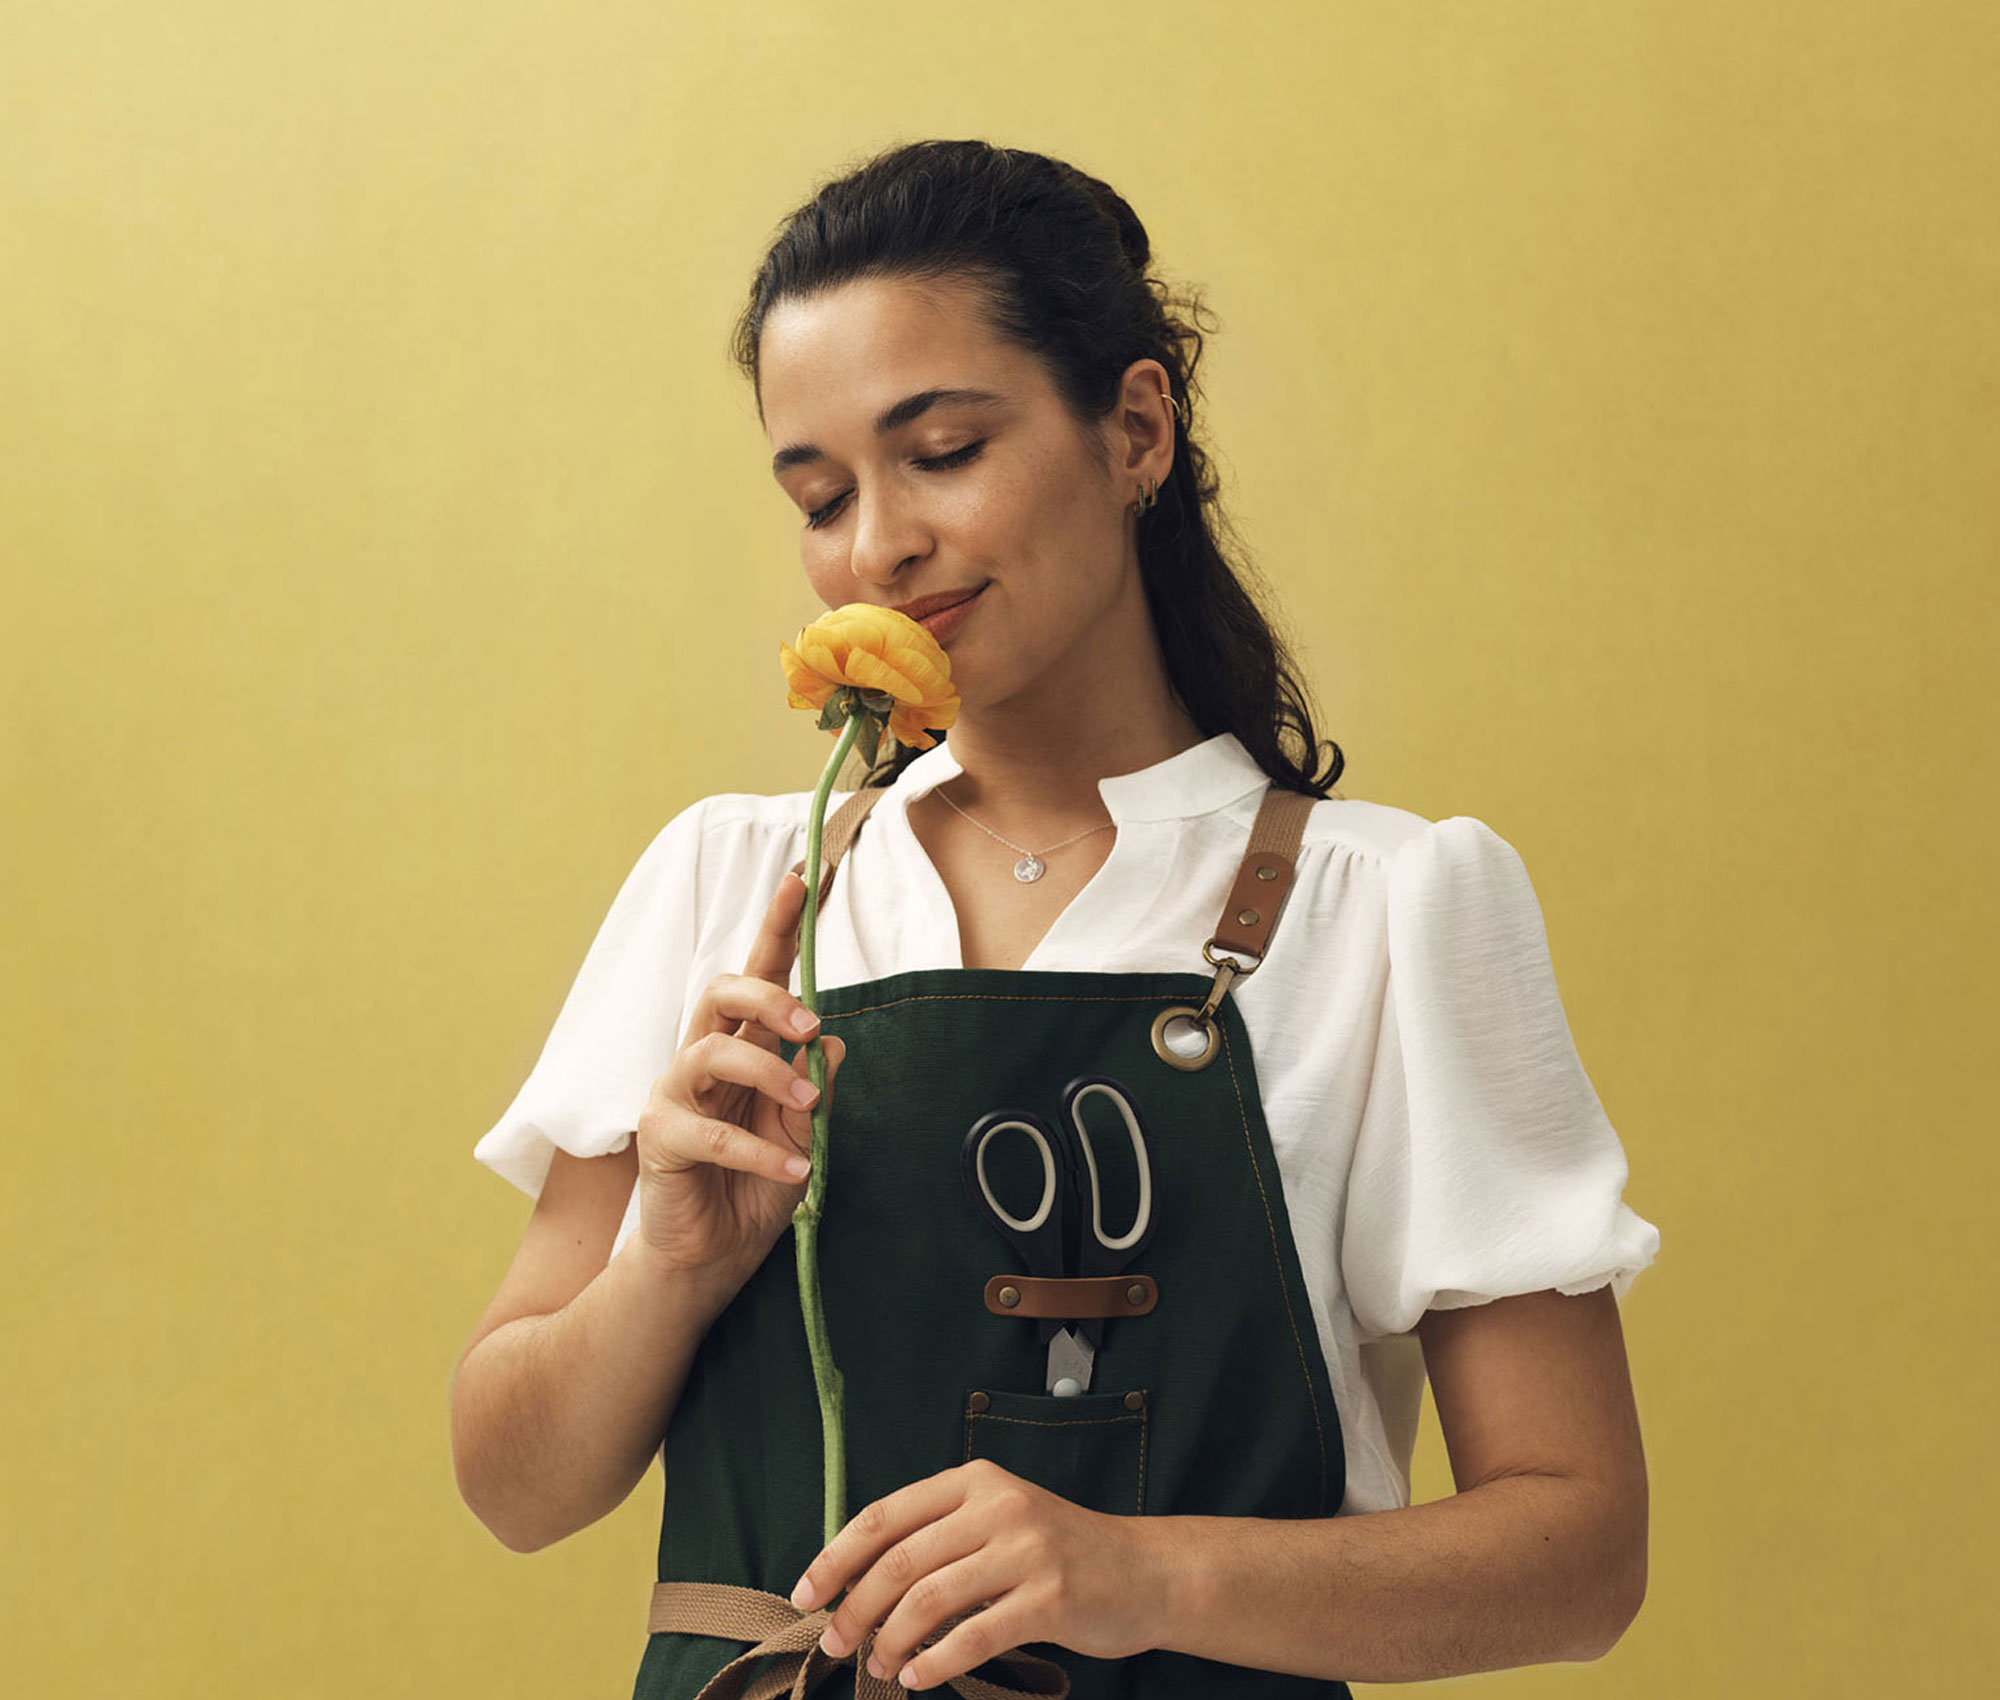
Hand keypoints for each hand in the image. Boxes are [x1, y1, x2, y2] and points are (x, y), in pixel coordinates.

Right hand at [634, 870, 846, 1287]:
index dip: (777, 929)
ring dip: (767, 1070)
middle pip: (722, 992)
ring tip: (805, 1103)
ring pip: (712, 1050)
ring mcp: (675, 1094)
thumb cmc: (753, 1190)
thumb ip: (813, 1089)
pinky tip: (793, 1170)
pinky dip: (759, 1149)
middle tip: (809, 1021)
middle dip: (767, 993)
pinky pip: (709, 1131)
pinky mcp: (659, 1137)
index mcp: (741, 1049)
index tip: (803, 880)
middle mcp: (703, 1060)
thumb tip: (833, 1040)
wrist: (708, 1259)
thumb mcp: (802, 1135)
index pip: (758, 977)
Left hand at [789, 1460, 1159, 1690]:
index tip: (806, 1594)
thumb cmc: (1060, 1551)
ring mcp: (1026, 1551)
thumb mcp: (999, 1519)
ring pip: (929, 1600)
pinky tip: (920, 1679)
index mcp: (975, 1482)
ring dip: (892, 1642)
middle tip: (835, 1643)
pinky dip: (937, 1663)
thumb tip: (858, 1578)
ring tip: (880, 1667)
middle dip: (855, 1608)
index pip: (885, 1515)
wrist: (1144, 1571)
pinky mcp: (1050, 1598)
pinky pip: (975, 1636)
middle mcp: (997, 1507)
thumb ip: (941, 1534)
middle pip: (900, 1562)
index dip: (837, 1557)